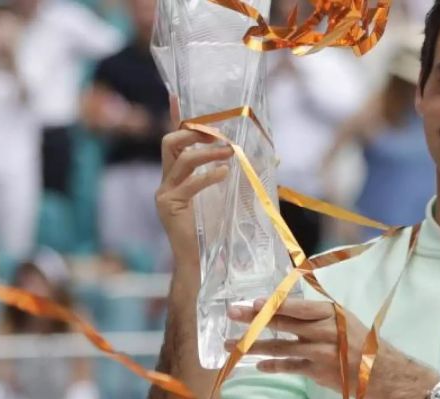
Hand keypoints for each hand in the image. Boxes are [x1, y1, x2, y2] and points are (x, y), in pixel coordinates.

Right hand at [155, 99, 233, 268]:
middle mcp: (167, 180)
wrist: (203, 263)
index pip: (175, 139)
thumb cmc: (217, 231)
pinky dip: (208, 175)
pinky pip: (188, 182)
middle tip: (220, 135)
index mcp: (178, 174)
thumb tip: (274, 154)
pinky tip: (224, 173)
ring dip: (207, 151)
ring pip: (181, 158)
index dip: (175, 116)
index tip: (176, 94)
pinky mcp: (168, 205)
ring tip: (230, 153)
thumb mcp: (232, 196)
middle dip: (195, 132)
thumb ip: (245, 174)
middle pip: (170, 141)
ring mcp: (165, 192)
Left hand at [225, 298, 436, 398]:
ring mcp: (320, 351)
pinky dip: (272, 366)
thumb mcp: (344, 319)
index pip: (296, 306)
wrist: (383, 372)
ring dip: (253, 345)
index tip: (251, 302)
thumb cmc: (362, 343)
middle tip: (231, 314)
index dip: (271, 304)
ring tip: (231, 346)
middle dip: (253, 318)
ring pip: (280, 346)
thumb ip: (318, 314)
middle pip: (282, 322)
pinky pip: (289, 367)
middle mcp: (324, 329)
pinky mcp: (317, 371)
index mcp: (330, 312)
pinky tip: (258, 366)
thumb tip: (287, 305)